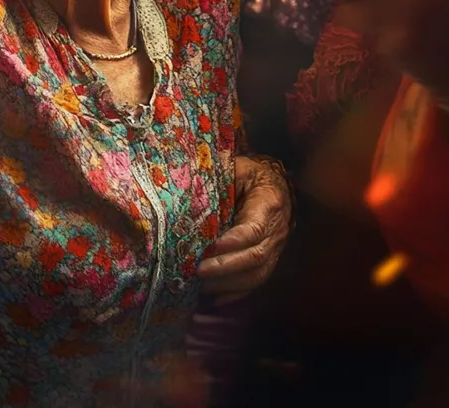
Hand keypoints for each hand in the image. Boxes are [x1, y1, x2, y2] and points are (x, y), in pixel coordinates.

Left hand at [198, 156, 291, 300]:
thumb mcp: (239, 168)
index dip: (234, 241)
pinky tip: (213, 299)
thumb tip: (190, 189)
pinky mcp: (270, 262)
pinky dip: (234, 293)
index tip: (212, 246)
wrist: (276, 186)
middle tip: (198, 270)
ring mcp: (276, 249)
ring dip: (227, 283)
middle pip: (255, 257)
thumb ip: (220, 178)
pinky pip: (255, 283)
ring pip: (256, 275)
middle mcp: (277, 231)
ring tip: (199, 285)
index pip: (254, 229)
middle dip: (225, 267)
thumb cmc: (251, 175)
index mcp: (269, 203)